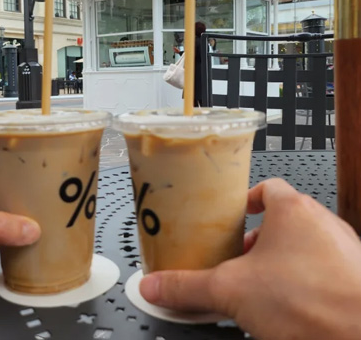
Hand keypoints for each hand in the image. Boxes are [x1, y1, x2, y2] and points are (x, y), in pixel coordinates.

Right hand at [140, 179, 360, 339]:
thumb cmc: (315, 303)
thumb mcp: (231, 290)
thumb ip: (187, 286)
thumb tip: (156, 286)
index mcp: (294, 211)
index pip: (266, 189)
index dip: (246, 200)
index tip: (233, 214)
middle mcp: (324, 225)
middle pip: (284, 219)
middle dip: (258, 240)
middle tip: (239, 259)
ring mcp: (345, 252)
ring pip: (306, 246)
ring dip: (283, 262)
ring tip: (262, 286)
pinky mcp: (356, 280)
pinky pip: (325, 271)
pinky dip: (305, 282)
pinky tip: (290, 308)